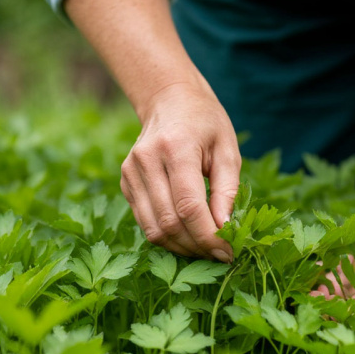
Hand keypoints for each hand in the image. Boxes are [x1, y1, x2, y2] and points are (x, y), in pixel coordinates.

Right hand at [120, 83, 240, 261]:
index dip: (209, 236)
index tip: (229, 252)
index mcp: (176, 148)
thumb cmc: (206, 124)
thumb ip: (227, 190)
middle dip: (197, 246)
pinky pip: (145, 222)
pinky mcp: (125, 182)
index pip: (189, 206)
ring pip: (154, 229)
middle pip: (170, 222)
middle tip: (221, 254)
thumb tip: (225, 229)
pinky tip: (188, 237)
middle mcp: (147, 160)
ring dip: (182, 247)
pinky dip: (168, 237)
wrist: (170, 100)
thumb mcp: (227, 149)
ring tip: (206, 249)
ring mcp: (131, 172)